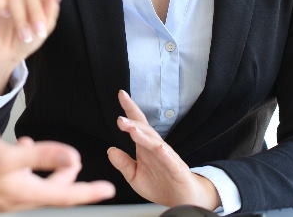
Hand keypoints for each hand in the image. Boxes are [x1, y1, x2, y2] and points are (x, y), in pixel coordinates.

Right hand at [0, 129, 115, 212]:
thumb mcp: (9, 155)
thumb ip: (42, 156)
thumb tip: (72, 158)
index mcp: (24, 192)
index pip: (66, 194)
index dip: (89, 191)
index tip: (108, 189)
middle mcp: (13, 199)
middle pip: (47, 188)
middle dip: (58, 171)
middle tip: (66, 157)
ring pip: (24, 180)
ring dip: (30, 162)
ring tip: (24, 142)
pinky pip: (2, 176)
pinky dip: (5, 160)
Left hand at [106, 90, 220, 209]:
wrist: (182, 199)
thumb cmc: (160, 185)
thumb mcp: (135, 176)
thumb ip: (123, 163)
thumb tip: (110, 150)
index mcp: (145, 148)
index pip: (137, 124)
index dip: (130, 109)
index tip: (121, 94)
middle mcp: (156, 148)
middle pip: (145, 130)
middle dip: (133, 122)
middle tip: (120, 119)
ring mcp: (167, 157)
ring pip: (155, 142)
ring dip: (144, 135)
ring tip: (132, 129)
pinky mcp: (176, 169)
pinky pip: (170, 159)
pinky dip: (164, 153)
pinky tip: (158, 147)